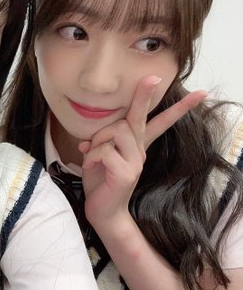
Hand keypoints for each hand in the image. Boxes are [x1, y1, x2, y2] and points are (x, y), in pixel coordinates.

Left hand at [79, 76, 205, 226]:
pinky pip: (105, 150)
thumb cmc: (100, 182)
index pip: (160, 122)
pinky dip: (92, 155)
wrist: (102, 212)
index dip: (179, 108)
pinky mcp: (127, 172)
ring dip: (98, 140)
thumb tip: (89, 139)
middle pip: (139, 117)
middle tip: (152, 77)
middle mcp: (140, 151)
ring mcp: (136, 161)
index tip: (199, 94)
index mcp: (136, 145)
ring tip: (92, 154)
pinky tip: (91, 165)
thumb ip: (101, 143)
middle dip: (144, 96)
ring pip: (116, 130)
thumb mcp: (100, 157)